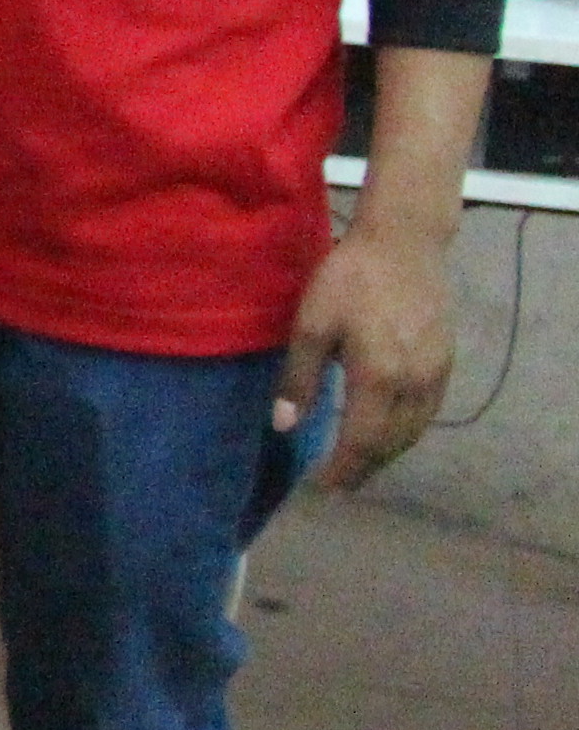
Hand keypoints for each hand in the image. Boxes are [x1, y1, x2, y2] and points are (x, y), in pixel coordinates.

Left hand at [281, 216, 460, 485]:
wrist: (405, 243)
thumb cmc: (349, 279)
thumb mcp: (311, 325)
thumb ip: (299, 380)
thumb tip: (284, 427)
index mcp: (379, 378)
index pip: (363, 441)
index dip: (344, 469)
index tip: (324, 487)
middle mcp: (415, 384)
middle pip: (392, 443)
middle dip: (365, 467)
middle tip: (340, 484)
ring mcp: (436, 373)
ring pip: (415, 431)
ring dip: (388, 453)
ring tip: (360, 464)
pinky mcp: (446, 361)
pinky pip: (428, 411)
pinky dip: (407, 431)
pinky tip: (389, 430)